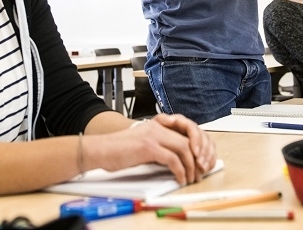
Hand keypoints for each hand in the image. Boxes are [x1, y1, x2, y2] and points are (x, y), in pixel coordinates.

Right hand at [85, 114, 215, 185]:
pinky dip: (180, 171)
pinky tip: (181, 178)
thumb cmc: (119, 149)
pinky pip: (173, 159)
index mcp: (158, 124)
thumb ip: (160, 145)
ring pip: (184, 148)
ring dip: (192, 166)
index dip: (199, 144)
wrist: (100, 149)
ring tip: (192, 178)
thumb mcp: (143, 143)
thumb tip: (179, 160)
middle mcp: (158, 126)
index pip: (187, 129)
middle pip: (189, 139)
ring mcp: (153, 135)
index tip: (202, 159)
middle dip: (199, 157)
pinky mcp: (148, 147)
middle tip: (201, 171)